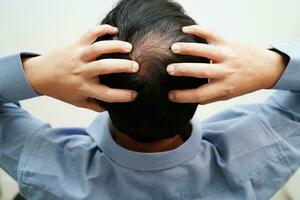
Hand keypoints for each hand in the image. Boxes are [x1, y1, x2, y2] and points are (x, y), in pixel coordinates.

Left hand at [23, 25, 138, 111]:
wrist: (40, 75)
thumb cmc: (61, 90)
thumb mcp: (77, 102)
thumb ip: (94, 106)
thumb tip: (110, 108)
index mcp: (84, 88)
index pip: (107, 95)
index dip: (123, 96)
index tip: (134, 94)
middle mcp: (82, 72)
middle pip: (105, 68)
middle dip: (123, 66)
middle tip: (136, 67)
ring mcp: (78, 57)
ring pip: (98, 49)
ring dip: (115, 46)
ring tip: (128, 47)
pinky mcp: (75, 45)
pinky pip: (89, 34)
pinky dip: (101, 29)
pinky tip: (113, 30)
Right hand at [167, 25, 287, 103]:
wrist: (267, 68)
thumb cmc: (244, 83)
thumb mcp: (229, 95)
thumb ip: (210, 97)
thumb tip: (190, 99)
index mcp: (225, 87)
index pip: (201, 94)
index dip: (184, 97)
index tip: (170, 95)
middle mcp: (226, 71)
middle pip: (201, 72)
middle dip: (183, 70)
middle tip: (168, 69)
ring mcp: (228, 55)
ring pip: (206, 50)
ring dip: (188, 49)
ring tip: (173, 48)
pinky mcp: (229, 42)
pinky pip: (212, 33)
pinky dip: (198, 30)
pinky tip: (185, 30)